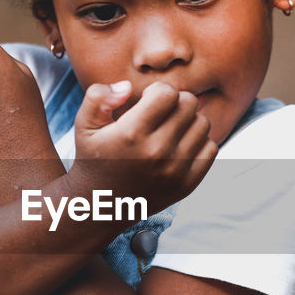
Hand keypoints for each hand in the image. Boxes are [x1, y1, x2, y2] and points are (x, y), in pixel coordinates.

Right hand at [69, 80, 217, 213]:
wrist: (101, 208)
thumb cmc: (94, 160)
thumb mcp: (84, 125)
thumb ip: (98, 97)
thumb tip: (127, 86)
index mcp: (131, 134)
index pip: (167, 93)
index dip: (158, 90)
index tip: (148, 100)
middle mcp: (156, 152)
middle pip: (189, 103)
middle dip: (175, 102)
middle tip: (161, 113)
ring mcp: (175, 170)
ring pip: (203, 123)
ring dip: (189, 121)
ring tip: (170, 129)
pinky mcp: (187, 184)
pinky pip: (211, 148)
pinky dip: (199, 142)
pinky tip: (179, 146)